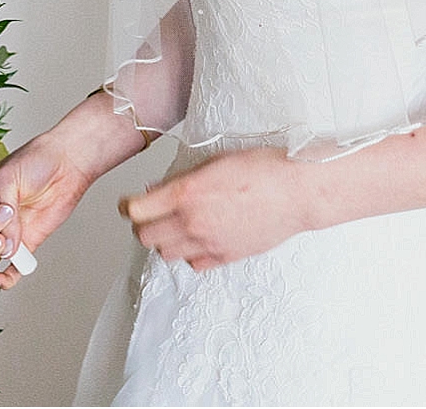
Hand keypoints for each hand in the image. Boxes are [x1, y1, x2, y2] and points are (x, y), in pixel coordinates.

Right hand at [0, 132, 92, 290]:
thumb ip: (3, 207)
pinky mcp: (26, 245)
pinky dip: (6, 279)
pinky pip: (11, 271)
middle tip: (7, 213)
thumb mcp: (9, 176)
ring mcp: (7, 233)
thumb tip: (5, 241)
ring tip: (6, 239)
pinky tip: (2, 278)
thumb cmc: (37, 161)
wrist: (67, 163)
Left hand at [122, 147, 312, 270]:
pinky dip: (190, 254)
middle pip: (145, 237)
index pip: (137, 210)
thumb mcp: (216, 160)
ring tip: (174, 226)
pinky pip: (194, 265)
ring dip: (164, 240)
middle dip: (142, 224)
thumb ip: (185, 177)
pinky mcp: (226, 257)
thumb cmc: (264, 167)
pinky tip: (199, 239)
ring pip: (166, 254)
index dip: (128, 206)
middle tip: (149, 214)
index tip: (128, 203)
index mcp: (187, 192)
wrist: (297, 190)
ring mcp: (209, 243)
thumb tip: (160, 189)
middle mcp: (193, 221)